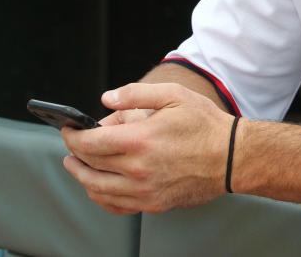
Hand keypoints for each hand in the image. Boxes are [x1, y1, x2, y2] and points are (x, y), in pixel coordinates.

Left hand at [62, 82, 234, 214]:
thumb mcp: (174, 96)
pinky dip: (99, 195)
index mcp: (140, 140)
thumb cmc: (205, 124)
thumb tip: (106, 99)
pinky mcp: (152, 204)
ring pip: (97, 188)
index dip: (72, 136)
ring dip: (81, 175)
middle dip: (75, 152)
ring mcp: (144, 190)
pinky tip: (98, 185)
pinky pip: (114, 205)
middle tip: (72, 143)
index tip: (68, 129)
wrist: (232, 157)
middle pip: (90, 164)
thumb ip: (135, 94)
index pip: (90, 143)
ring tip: (77, 165)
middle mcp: (138, 169)